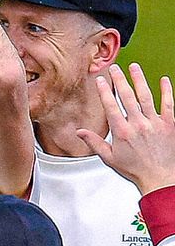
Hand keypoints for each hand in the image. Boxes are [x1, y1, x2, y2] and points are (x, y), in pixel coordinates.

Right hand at [78, 64, 174, 193]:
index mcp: (122, 132)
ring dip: (140, 80)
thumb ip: (94, 142)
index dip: (104, 91)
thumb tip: (80, 132)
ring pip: (146, 96)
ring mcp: (155, 123)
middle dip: (120, 80)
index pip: (111, 106)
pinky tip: (164, 80)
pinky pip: (168, 104)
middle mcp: (138, 125)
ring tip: (134, 68)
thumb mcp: (109, 158)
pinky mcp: (170, 124)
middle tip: (115, 68)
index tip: (100, 80)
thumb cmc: (136, 170)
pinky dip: (166, 91)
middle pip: (128, 97)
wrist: (160, 178)